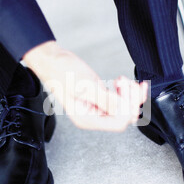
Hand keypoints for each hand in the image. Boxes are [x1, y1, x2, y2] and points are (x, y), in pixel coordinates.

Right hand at [23, 41, 147, 131]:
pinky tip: (120, 80)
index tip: (127, 93)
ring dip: (129, 93)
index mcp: (87, 118)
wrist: (53, 60)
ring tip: (121, 80)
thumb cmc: (62, 72)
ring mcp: (98, 107)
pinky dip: (125, 90)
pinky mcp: (101, 97)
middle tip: (127, 83)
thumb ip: (105, 100)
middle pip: (124, 116)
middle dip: (130, 100)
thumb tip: (124, 109)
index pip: (118, 123)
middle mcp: (94, 116)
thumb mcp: (85, 86)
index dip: (127, 109)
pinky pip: (120, 99)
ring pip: (125, 107)